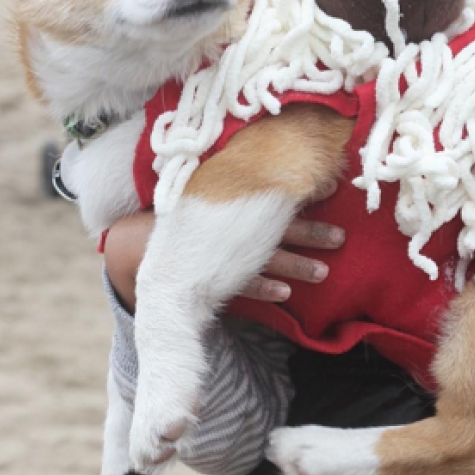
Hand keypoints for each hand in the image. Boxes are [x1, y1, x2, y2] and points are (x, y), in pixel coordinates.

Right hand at [104, 186, 344, 314]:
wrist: (133, 246)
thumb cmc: (186, 218)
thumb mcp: (214, 198)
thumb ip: (245, 191)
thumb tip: (292, 180)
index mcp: (229, 199)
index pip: (271, 190)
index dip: (302, 190)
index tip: (331, 187)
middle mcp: (227, 224)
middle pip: (276, 226)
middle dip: (311, 233)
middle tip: (341, 238)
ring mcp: (218, 253)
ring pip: (265, 258)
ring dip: (296, 265)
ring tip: (323, 272)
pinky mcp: (207, 279)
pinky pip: (240, 286)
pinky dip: (263, 288)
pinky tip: (284, 294)